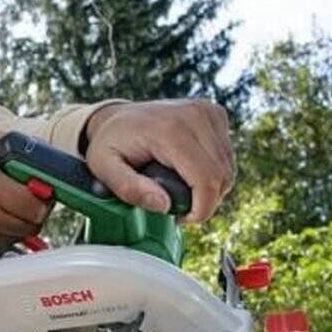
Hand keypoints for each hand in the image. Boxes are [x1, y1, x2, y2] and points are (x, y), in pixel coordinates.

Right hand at [0, 129, 52, 260]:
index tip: (37, 193)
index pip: (37, 206)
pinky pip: (1, 248)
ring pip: (17, 238)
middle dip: (30, 212)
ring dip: (15, 225)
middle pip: (32, 225)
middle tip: (19, 201)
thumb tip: (46, 160)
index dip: (41, 199)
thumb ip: (19, 149)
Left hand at [83, 99, 235, 223]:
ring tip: (180, 188)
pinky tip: (189, 170)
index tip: (182, 219)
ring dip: (209, 187)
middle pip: (221, 176)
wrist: (116, 117)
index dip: (201, 209)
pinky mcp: (214, 113)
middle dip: (204, 202)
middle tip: (177, 206)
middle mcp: (194, 116)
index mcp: (169, 130)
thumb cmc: (110, 144)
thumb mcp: (103, 169)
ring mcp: (206, 112)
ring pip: (228, 168)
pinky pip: (226, 155)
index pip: (206, 180)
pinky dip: (213, 170)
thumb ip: (129, 189)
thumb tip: (164, 206)